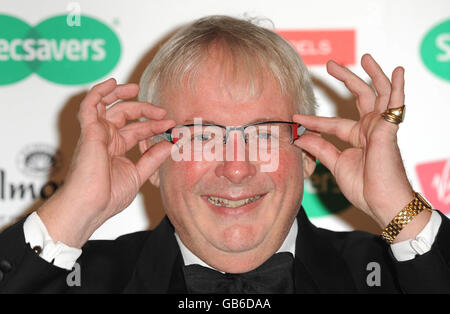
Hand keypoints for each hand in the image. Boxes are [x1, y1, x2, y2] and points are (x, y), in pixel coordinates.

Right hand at [38, 78, 174, 246]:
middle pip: (125, 114)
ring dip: (121, 93)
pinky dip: (99, 91)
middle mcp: (106, 139)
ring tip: (136, 88)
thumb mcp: (138, 174)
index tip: (171, 124)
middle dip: (145, 110)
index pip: (137, 129)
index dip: (154, 125)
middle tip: (162, 111)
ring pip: (106, 104)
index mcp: (116, 149)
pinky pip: (90, 105)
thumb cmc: (107, 197)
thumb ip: (153, 158)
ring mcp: (97, 133)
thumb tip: (171, 143)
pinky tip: (112, 83)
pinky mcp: (89, 131)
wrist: (90, 206)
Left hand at [293, 54, 429, 234]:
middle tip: (331, 64)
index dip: (313, 120)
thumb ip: (321, 148)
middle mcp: (369, 128)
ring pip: (378, 93)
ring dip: (372, 74)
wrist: (382, 203)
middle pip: (358, 97)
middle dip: (345, 79)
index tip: (295, 116)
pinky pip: (396, 104)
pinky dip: (397, 86)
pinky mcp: (389, 129)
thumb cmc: (365, 188)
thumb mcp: (336, 165)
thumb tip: (301, 136)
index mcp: (357, 138)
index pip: (332, 123)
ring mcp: (380, 127)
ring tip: (364, 57)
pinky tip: (397, 70)